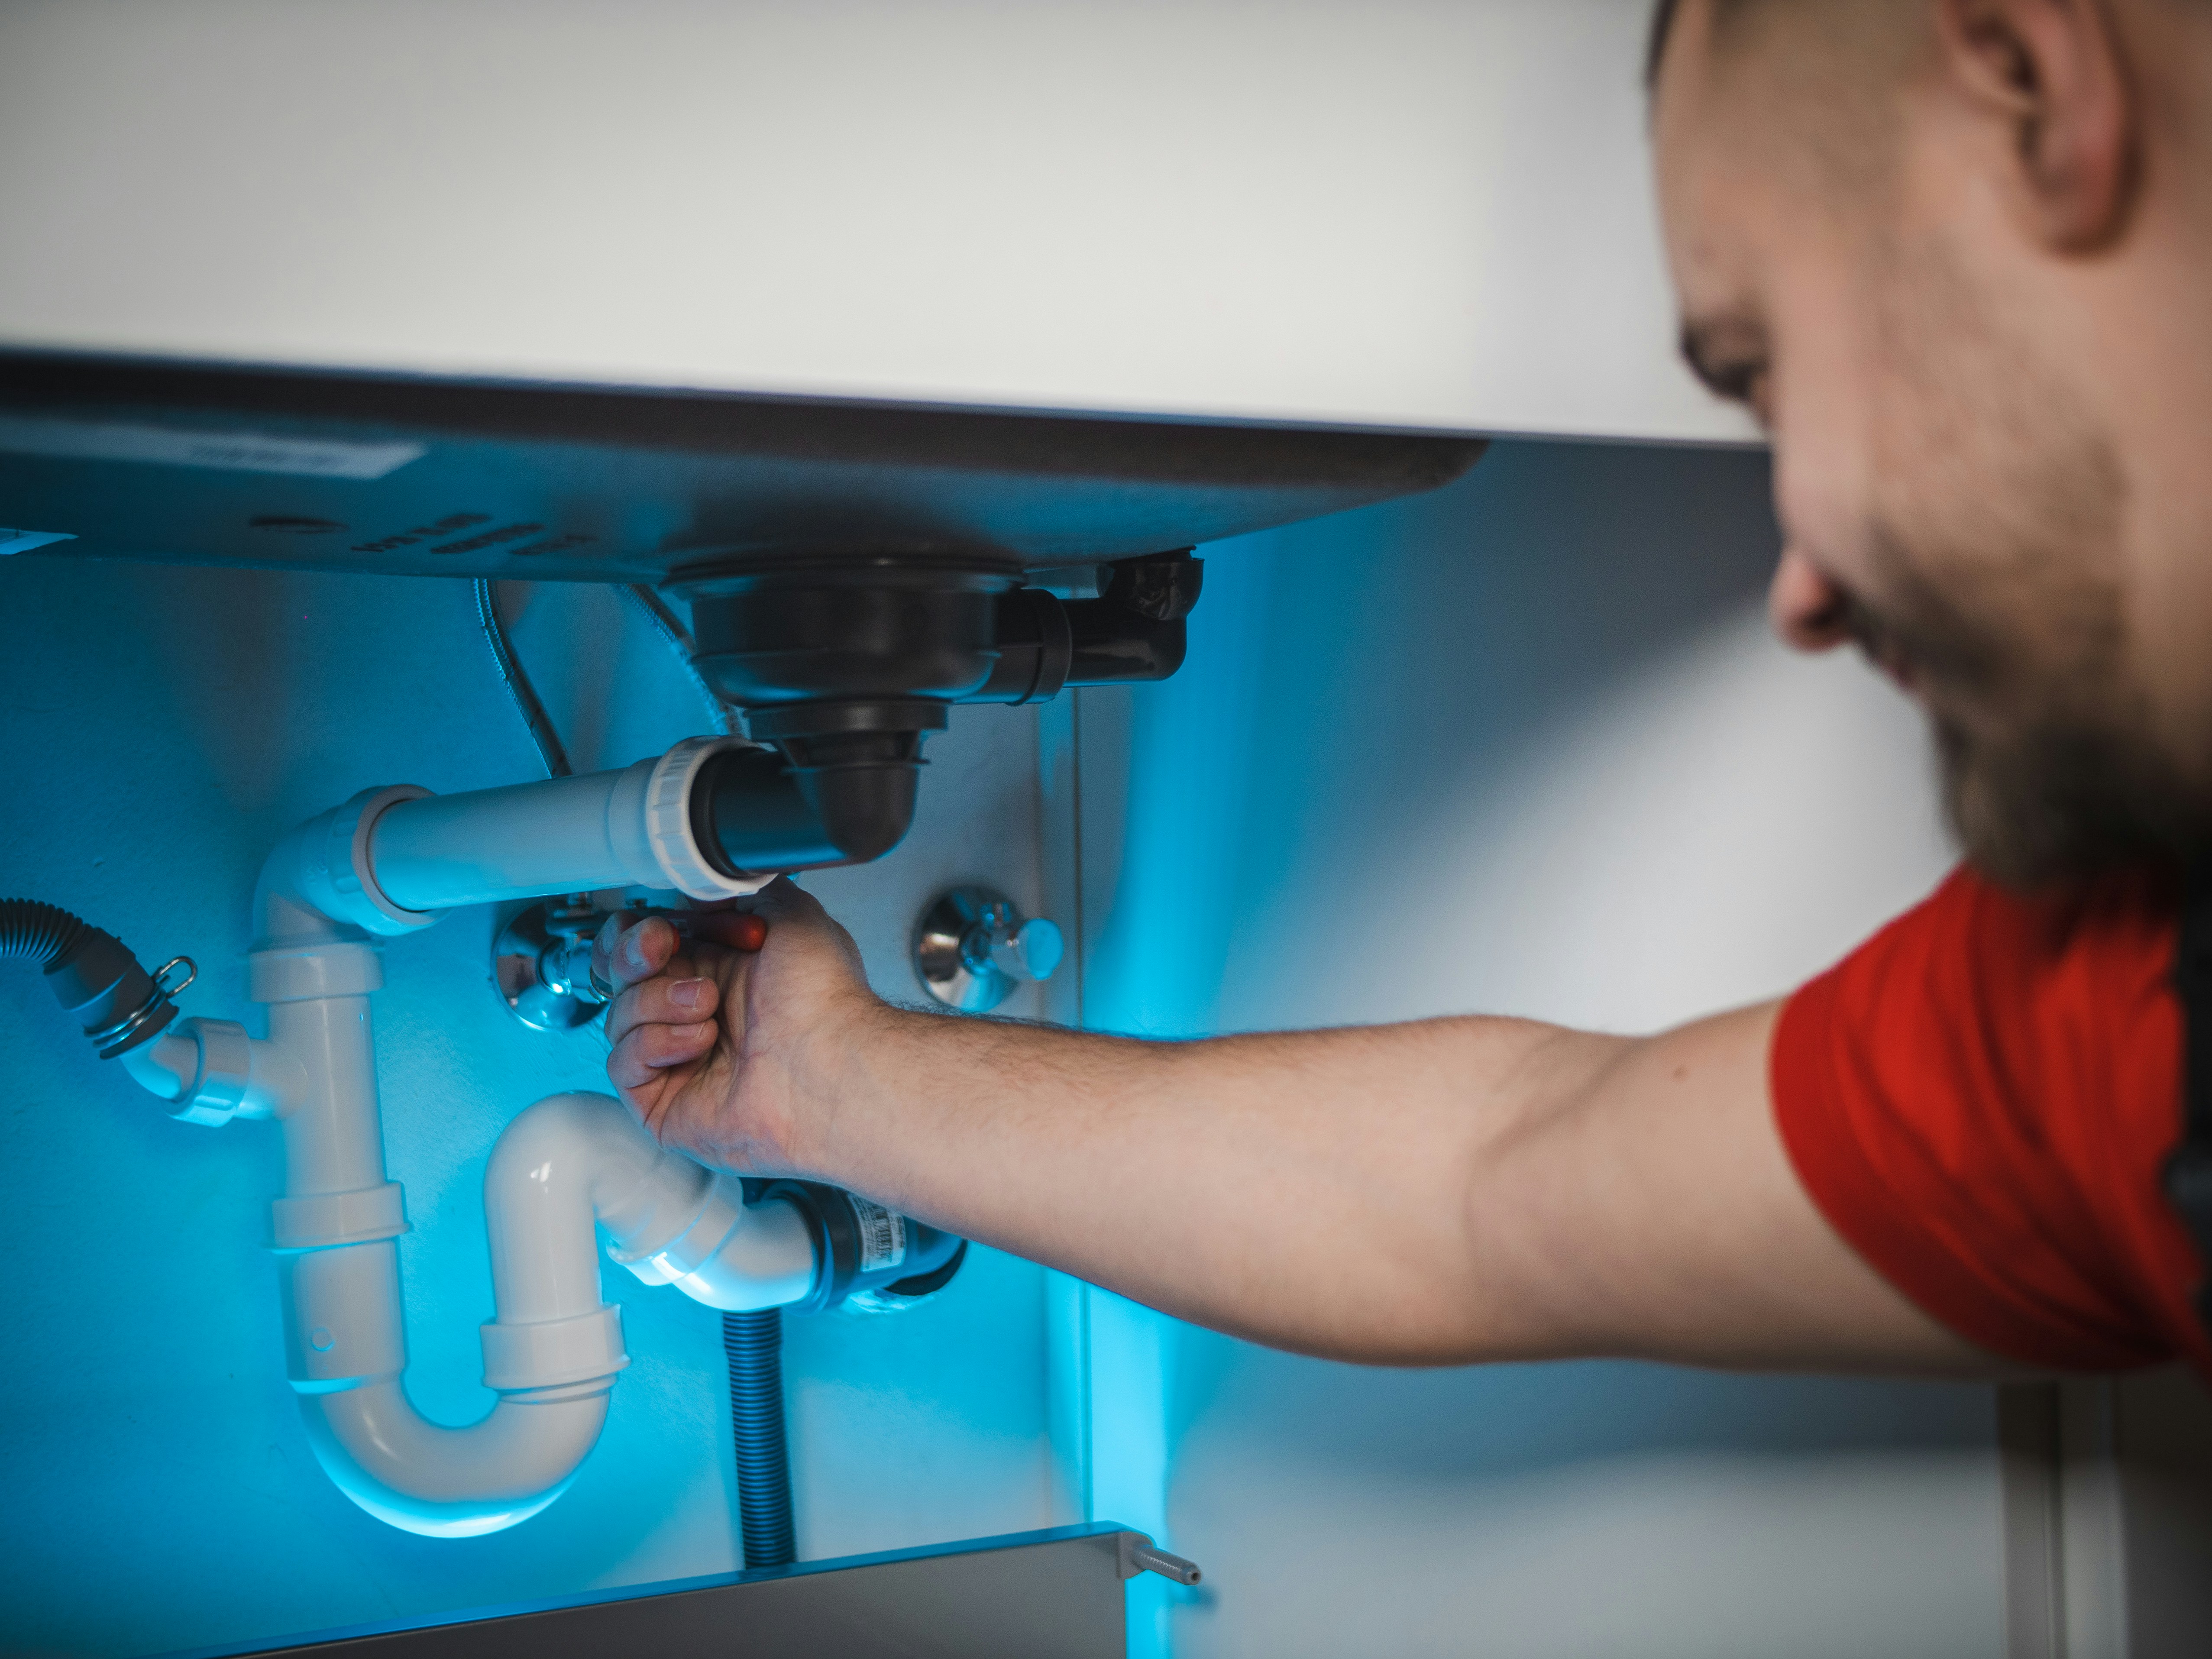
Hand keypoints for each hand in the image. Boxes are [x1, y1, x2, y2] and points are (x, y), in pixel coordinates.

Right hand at [594, 879, 877, 1173]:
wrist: (830, 1060)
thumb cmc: (822, 998)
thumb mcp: (792, 914)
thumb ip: (745, 888)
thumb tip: (704, 886)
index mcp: (717, 970)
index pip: (643, 949)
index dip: (634, 933)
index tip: (655, 924)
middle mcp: (694, 1014)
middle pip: (620, 979)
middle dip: (633, 954)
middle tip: (661, 947)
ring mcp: (677, 1059)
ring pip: (618, 1017)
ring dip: (659, 1001)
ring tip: (708, 1005)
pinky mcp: (663, 1102)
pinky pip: (622, 1063)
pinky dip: (656, 1043)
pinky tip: (700, 1042)